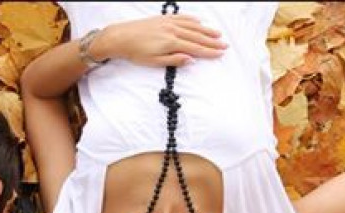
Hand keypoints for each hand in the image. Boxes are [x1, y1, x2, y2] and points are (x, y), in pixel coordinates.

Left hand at [96, 14, 226, 66]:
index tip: (220, 54)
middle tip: (224, 45)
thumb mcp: (154, 61)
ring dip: (206, 31)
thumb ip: (174, 60)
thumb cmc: (135, 52)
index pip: (195, 48)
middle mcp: (172, 30)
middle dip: (212, 42)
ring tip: (217, 34)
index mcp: (171, 43)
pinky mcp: (163, 18)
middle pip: (197, 37)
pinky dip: (192, 20)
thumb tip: (191, 60)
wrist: (120, 37)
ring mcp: (168, 23)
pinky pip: (182, 18)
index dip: (209, 52)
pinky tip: (199, 22)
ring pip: (192, 26)